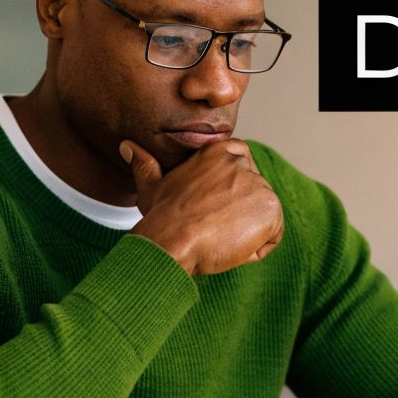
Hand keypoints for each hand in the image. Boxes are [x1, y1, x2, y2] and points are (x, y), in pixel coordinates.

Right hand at [119, 138, 282, 275]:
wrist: (171, 241)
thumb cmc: (160, 218)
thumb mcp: (152, 186)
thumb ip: (145, 164)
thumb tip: (126, 146)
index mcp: (219, 151)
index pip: (242, 167)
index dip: (230, 193)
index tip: (209, 208)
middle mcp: (243, 163)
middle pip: (251, 198)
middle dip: (235, 218)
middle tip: (207, 227)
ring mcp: (260, 185)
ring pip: (261, 219)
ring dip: (243, 235)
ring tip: (215, 236)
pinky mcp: (271, 209)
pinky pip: (270, 238)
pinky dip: (253, 250)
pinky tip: (227, 246)